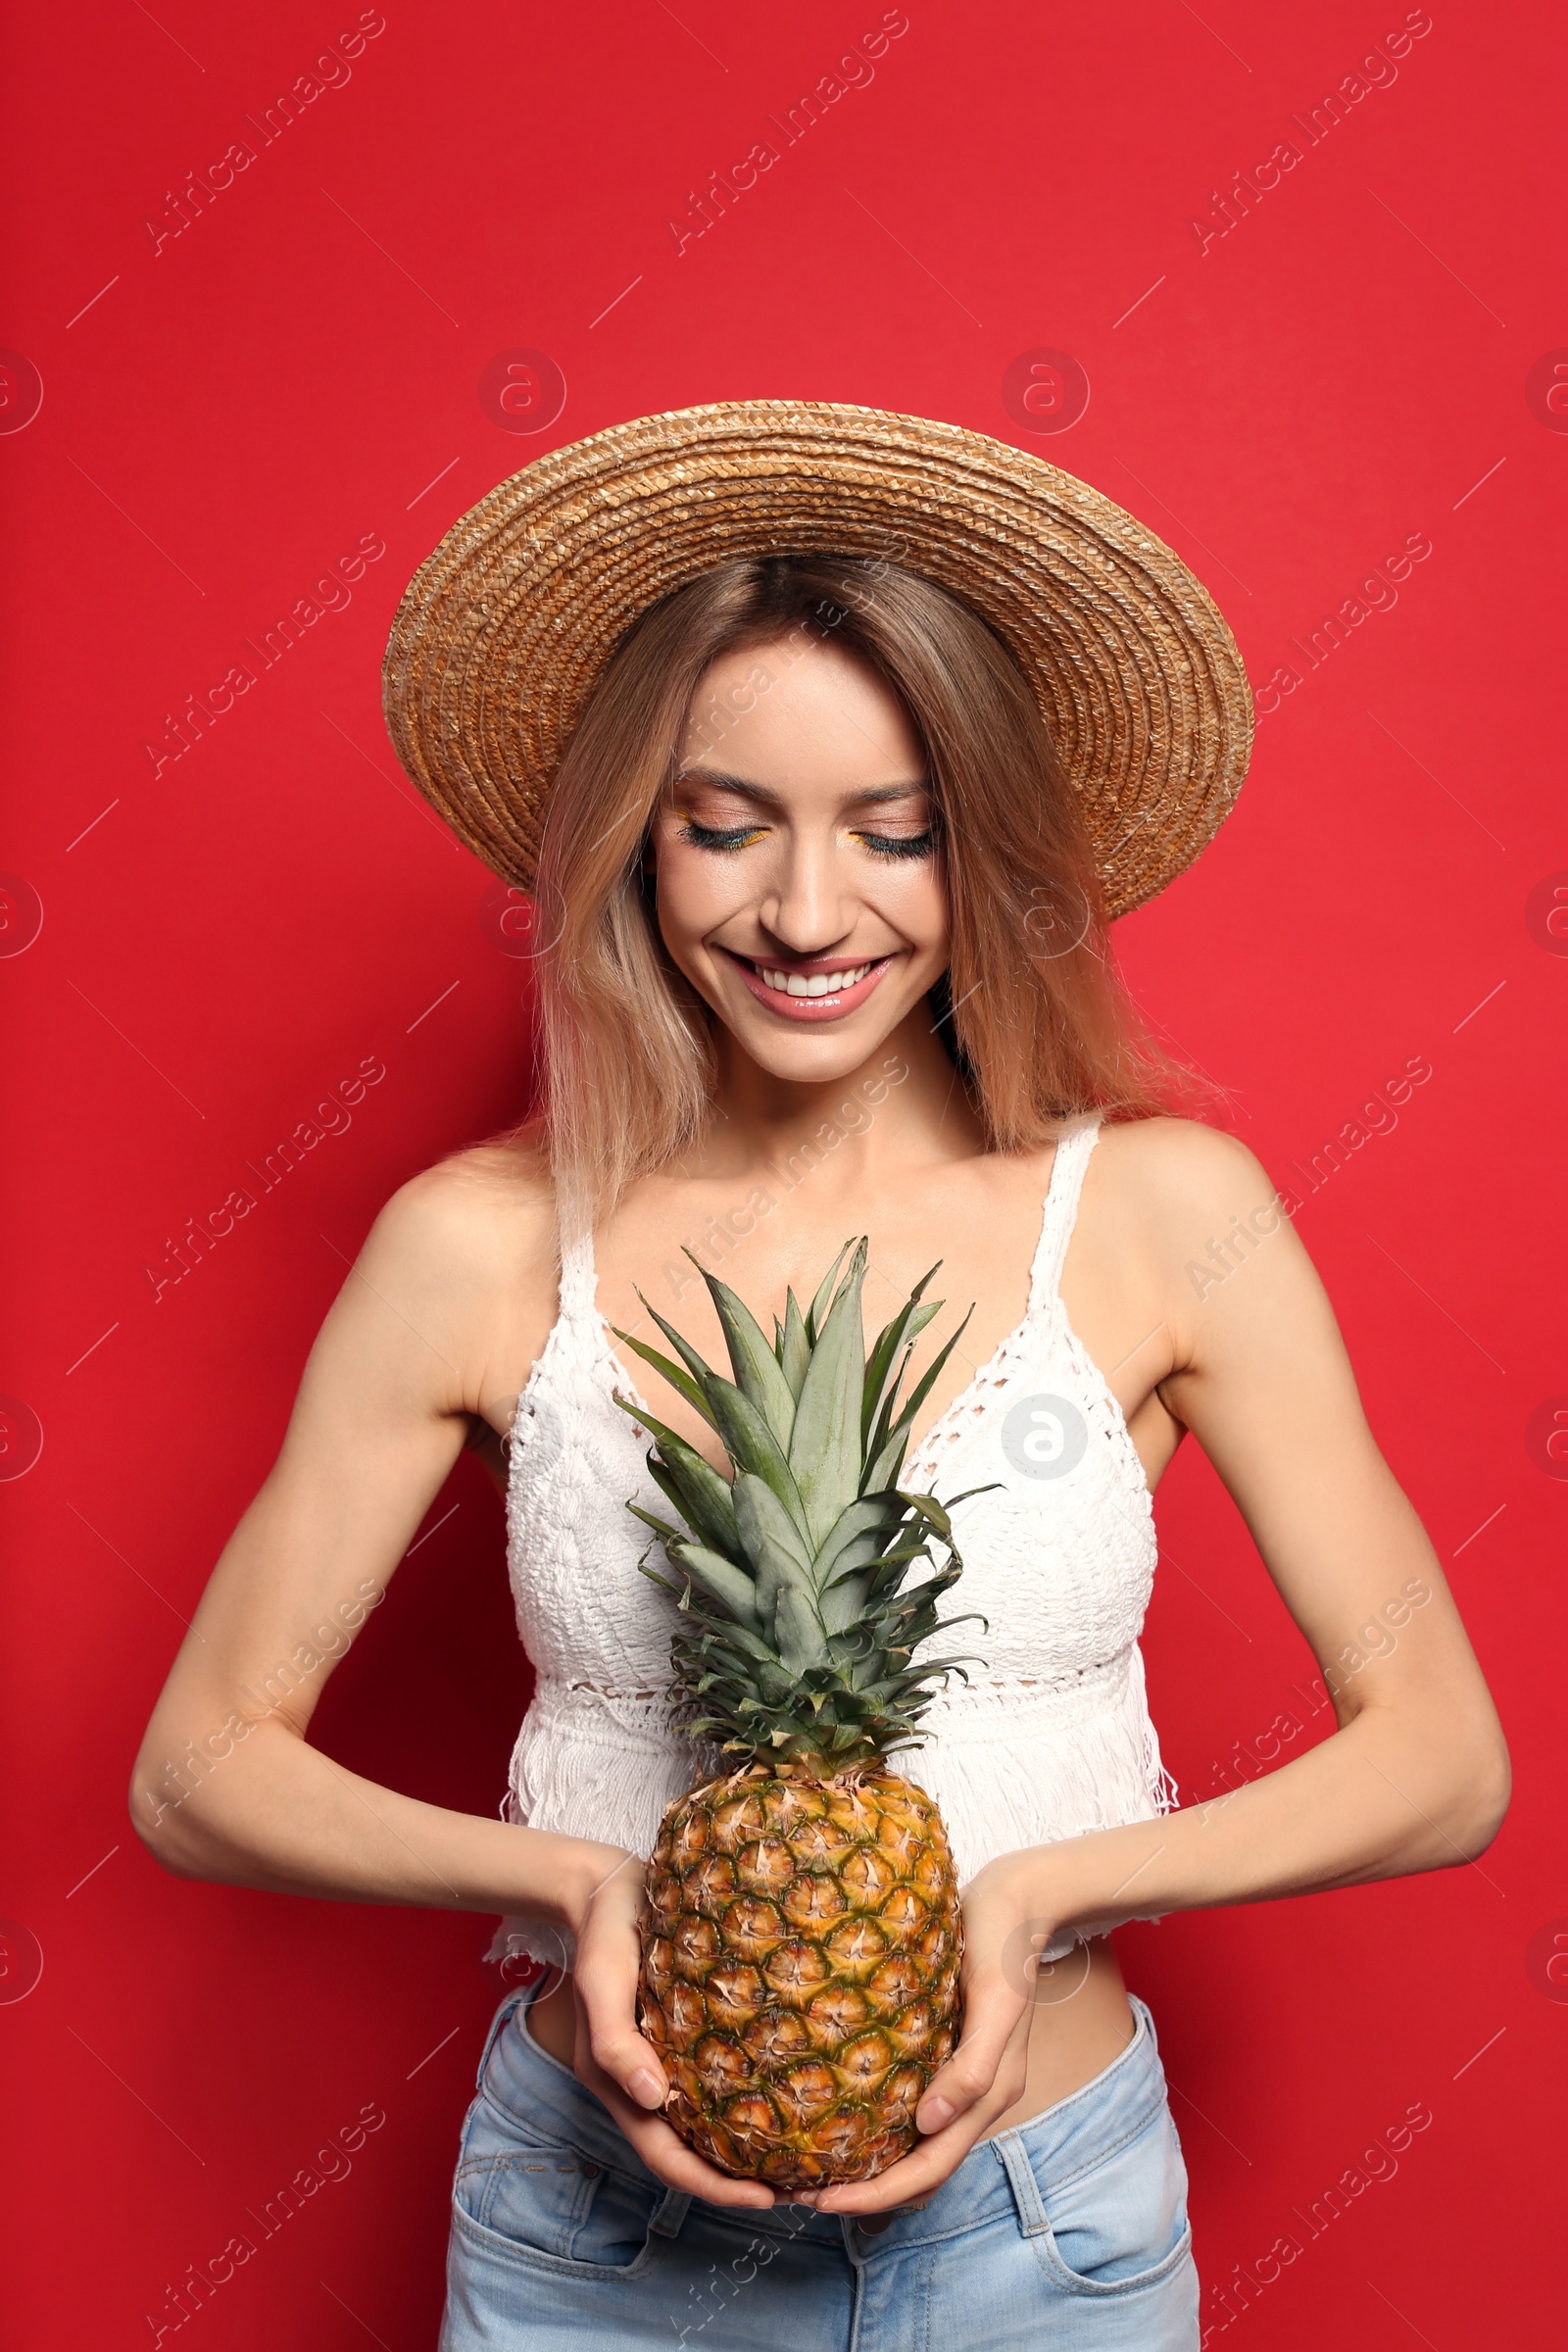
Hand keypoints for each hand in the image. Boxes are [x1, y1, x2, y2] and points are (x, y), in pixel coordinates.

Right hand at [566, 1842, 776, 2209]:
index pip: (667, 2159)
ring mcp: (662, 2059)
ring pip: (704, 2123)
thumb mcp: (601, 1981)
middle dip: (738, 2180)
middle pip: (690, 2153)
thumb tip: (652, 2098)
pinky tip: (780, 2092)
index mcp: (617, 2087)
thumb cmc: (602, 1933)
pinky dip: (742, 2101)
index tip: (766, 2199)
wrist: (604, 1887)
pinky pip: (712, 2081)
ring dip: (742, 2147)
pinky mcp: (680, 2033)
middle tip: (801, 2188)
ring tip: (798, 2153)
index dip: (714, 2187)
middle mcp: (642, 2083)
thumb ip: (614, 2041)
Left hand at [801, 1850, 1039, 2217]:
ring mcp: (965, 2076)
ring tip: (817, 2167)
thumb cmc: (1002, 1942)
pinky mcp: (951, 2053)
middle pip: (923, 2169)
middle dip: (867, 2192)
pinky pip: (915, 2109)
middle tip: (805, 2193)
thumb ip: (974, 2065)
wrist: (1020, 1901)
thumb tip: (931, 2123)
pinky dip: (883, 2130)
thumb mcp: (994, 1999)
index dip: (879, 2194)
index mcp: (992, 2093)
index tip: (826, 2201)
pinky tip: (845, 2117)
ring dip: (873, 2169)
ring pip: (919, 2146)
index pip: (931, 2167)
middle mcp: (978, 2096)